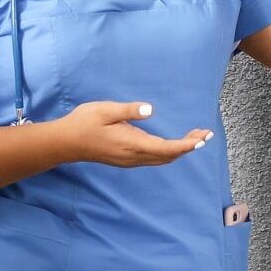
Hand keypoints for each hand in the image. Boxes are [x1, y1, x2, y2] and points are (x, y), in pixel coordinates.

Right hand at [58, 101, 213, 168]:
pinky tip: (171, 144)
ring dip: (179, 150)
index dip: (187, 145)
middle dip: (188, 146)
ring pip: (162, 159)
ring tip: (193, 138)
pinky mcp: (126, 159)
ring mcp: (130, 160)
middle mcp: (134, 156)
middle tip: (205, 134)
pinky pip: (153, 158)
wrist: (66, 143)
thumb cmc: (84, 123)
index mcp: (132, 144)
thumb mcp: (106, 111)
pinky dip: (168, 152)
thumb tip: (149, 109)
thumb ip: (128, 110)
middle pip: (168, 156)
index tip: (202, 138)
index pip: (167, 148)